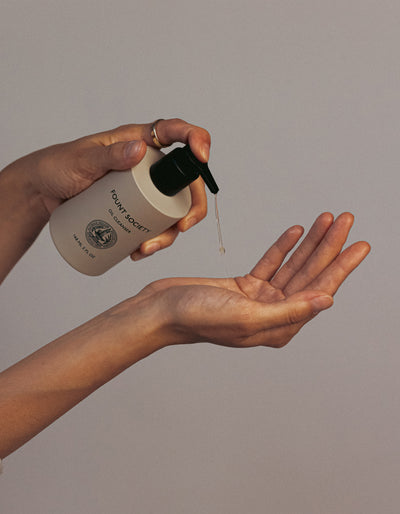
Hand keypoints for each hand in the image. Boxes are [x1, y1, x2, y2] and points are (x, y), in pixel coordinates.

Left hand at [11, 118, 210, 259]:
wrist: (42, 193)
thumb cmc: (59, 167)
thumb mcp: (82, 160)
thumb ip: (108, 154)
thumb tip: (140, 150)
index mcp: (140, 141)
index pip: (177, 133)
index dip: (197, 140)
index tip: (202, 157)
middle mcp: (149, 165)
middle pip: (186, 182)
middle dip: (192, 208)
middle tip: (182, 227)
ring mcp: (145, 190)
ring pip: (173, 210)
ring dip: (170, 234)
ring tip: (145, 248)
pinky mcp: (136, 210)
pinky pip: (155, 226)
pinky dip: (153, 242)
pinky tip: (139, 251)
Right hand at [135, 212, 369, 348]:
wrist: (161, 310)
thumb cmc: (196, 318)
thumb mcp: (247, 316)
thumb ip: (289, 311)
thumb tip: (327, 301)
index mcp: (279, 328)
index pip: (318, 292)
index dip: (340, 267)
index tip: (359, 245)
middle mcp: (273, 314)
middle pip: (309, 275)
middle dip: (330, 247)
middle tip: (347, 220)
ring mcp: (259, 300)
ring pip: (292, 266)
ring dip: (310, 242)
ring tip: (327, 218)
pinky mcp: (244, 287)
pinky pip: (271, 263)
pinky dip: (283, 247)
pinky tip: (296, 231)